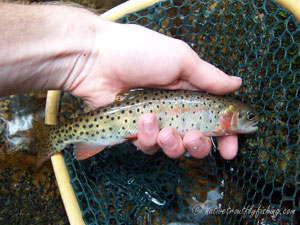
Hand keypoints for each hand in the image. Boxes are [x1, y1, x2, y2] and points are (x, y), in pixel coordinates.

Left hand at [64, 20, 241, 159]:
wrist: (97, 59)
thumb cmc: (139, 53)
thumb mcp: (180, 58)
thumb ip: (209, 76)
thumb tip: (236, 83)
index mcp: (189, 92)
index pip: (213, 119)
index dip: (225, 136)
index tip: (230, 149)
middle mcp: (174, 110)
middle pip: (195, 140)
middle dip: (198, 145)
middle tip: (194, 137)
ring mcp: (155, 122)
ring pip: (172, 148)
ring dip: (172, 143)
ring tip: (164, 129)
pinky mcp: (135, 131)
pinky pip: (148, 147)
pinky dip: (147, 138)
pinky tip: (141, 121)